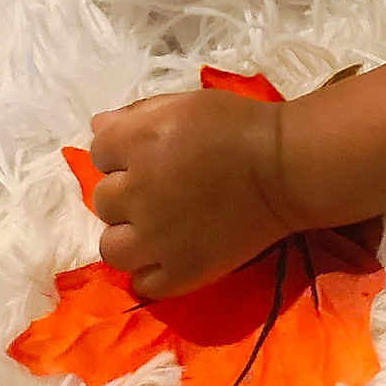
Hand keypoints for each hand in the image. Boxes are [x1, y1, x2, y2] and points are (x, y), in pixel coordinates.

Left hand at [88, 88, 295, 299]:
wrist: (288, 167)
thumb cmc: (241, 126)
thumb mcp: (189, 104)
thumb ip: (139, 113)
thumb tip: (97, 125)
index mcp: (141, 142)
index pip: (99, 150)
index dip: (123, 150)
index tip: (151, 151)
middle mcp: (138, 191)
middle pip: (104, 199)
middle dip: (129, 190)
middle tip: (164, 185)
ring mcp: (155, 238)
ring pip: (112, 246)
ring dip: (131, 234)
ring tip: (161, 225)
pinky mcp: (178, 272)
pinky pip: (141, 281)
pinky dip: (152, 268)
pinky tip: (172, 251)